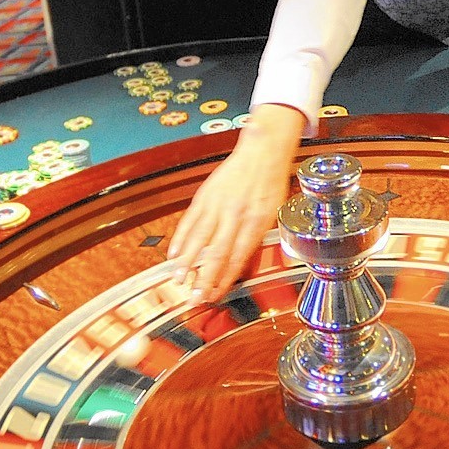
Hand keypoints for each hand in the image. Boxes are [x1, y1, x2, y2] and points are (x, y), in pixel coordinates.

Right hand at [168, 104, 303, 303]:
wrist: (262, 151)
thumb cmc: (270, 182)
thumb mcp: (273, 212)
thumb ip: (255, 237)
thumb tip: (240, 264)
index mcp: (256, 222)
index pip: (237, 259)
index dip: (223, 280)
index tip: (213, 296)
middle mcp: (236, 215)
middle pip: (217, 253)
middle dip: (203, 279)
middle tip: (193, 297)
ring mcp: (219, 205)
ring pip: (200, 238)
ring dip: (187, 261)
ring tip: (178, 278)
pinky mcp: (206, 195)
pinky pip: (191, 219)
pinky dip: (181, 237)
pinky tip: (174, 253)